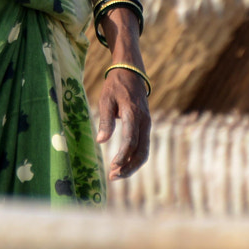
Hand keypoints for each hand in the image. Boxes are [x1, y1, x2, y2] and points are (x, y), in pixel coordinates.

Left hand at [92, 65, 150, 179]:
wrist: (131, 71)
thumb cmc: (115, 85)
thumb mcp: (106, 100)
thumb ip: (105, 120)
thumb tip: (100, 141)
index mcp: (133, 113)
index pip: (131, 140)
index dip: (122, 156)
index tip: (112, 167)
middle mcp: (144, 120)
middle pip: (141, 151)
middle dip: (129, 167)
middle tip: (113, 176)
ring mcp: (147, 123)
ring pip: (144, 151)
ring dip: (132, 165)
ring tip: (116, 174)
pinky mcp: (146, 125)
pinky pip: (143, 146)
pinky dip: (134, 157)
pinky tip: (123, 164)